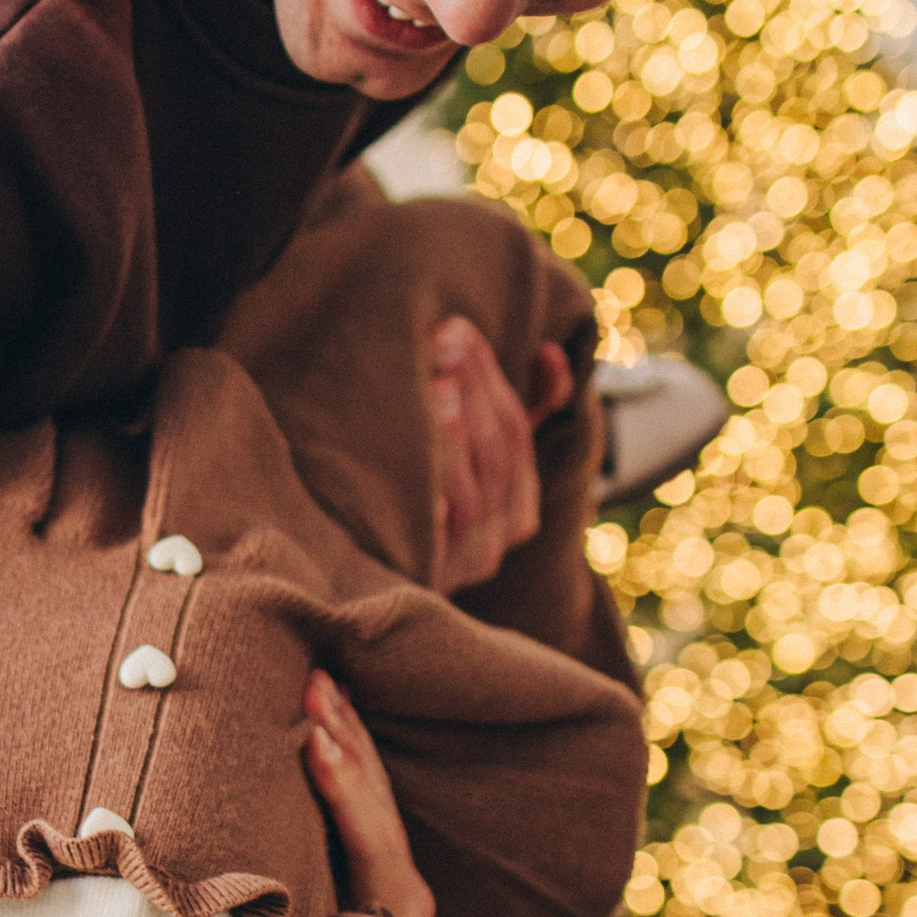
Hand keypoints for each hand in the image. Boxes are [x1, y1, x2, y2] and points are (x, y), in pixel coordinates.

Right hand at [302, 670, 433, 916]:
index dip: (344, 789)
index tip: (316, 738)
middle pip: (380, 809)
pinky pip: (372, 802)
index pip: (372, 844)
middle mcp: (410, 903)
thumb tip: (220, 901)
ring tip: (322, 684)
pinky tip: (335, 715)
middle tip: (316, 685)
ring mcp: (407, 886)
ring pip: (378, 798)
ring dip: (348, 737)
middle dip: (347, 742)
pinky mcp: (393, 872)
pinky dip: (352, 757)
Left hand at [428, 319, 575, 592]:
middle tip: (441, 338)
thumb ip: (520, 410)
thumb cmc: (425, 507)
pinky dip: (426, 502)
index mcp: (516, 510)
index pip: (514, 434)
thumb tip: (551, 353)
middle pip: (496, 459)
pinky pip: (427, 542)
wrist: (366, 588)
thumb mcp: (474, 459)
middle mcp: (494, 544)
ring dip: (456, 440)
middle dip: (474, 392)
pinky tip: (407, 465)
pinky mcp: (418, 585)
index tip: (457, 327)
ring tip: (438, 388)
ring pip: (471, 498)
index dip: (490, 377)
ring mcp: (458, 569)